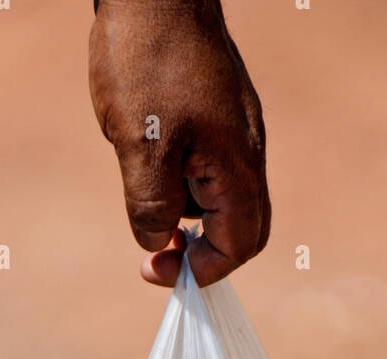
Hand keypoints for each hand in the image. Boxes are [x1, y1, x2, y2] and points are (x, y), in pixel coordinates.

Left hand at [89, 0, 269, 286]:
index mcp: (238, 165)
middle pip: (240, 228)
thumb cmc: (147, 58)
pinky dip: (180, 179)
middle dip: (198, 250)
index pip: (239, 245)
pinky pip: (208, 165)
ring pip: (218, 197)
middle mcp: (248, 151)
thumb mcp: (139, 144)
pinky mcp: (219, 112)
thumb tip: (156, 244)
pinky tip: (146, 153)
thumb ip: (151, 205)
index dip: (202, 271)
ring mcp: (236, 130)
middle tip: (153, 253)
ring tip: (141, 181)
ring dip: (182, 210)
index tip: (156, 269)